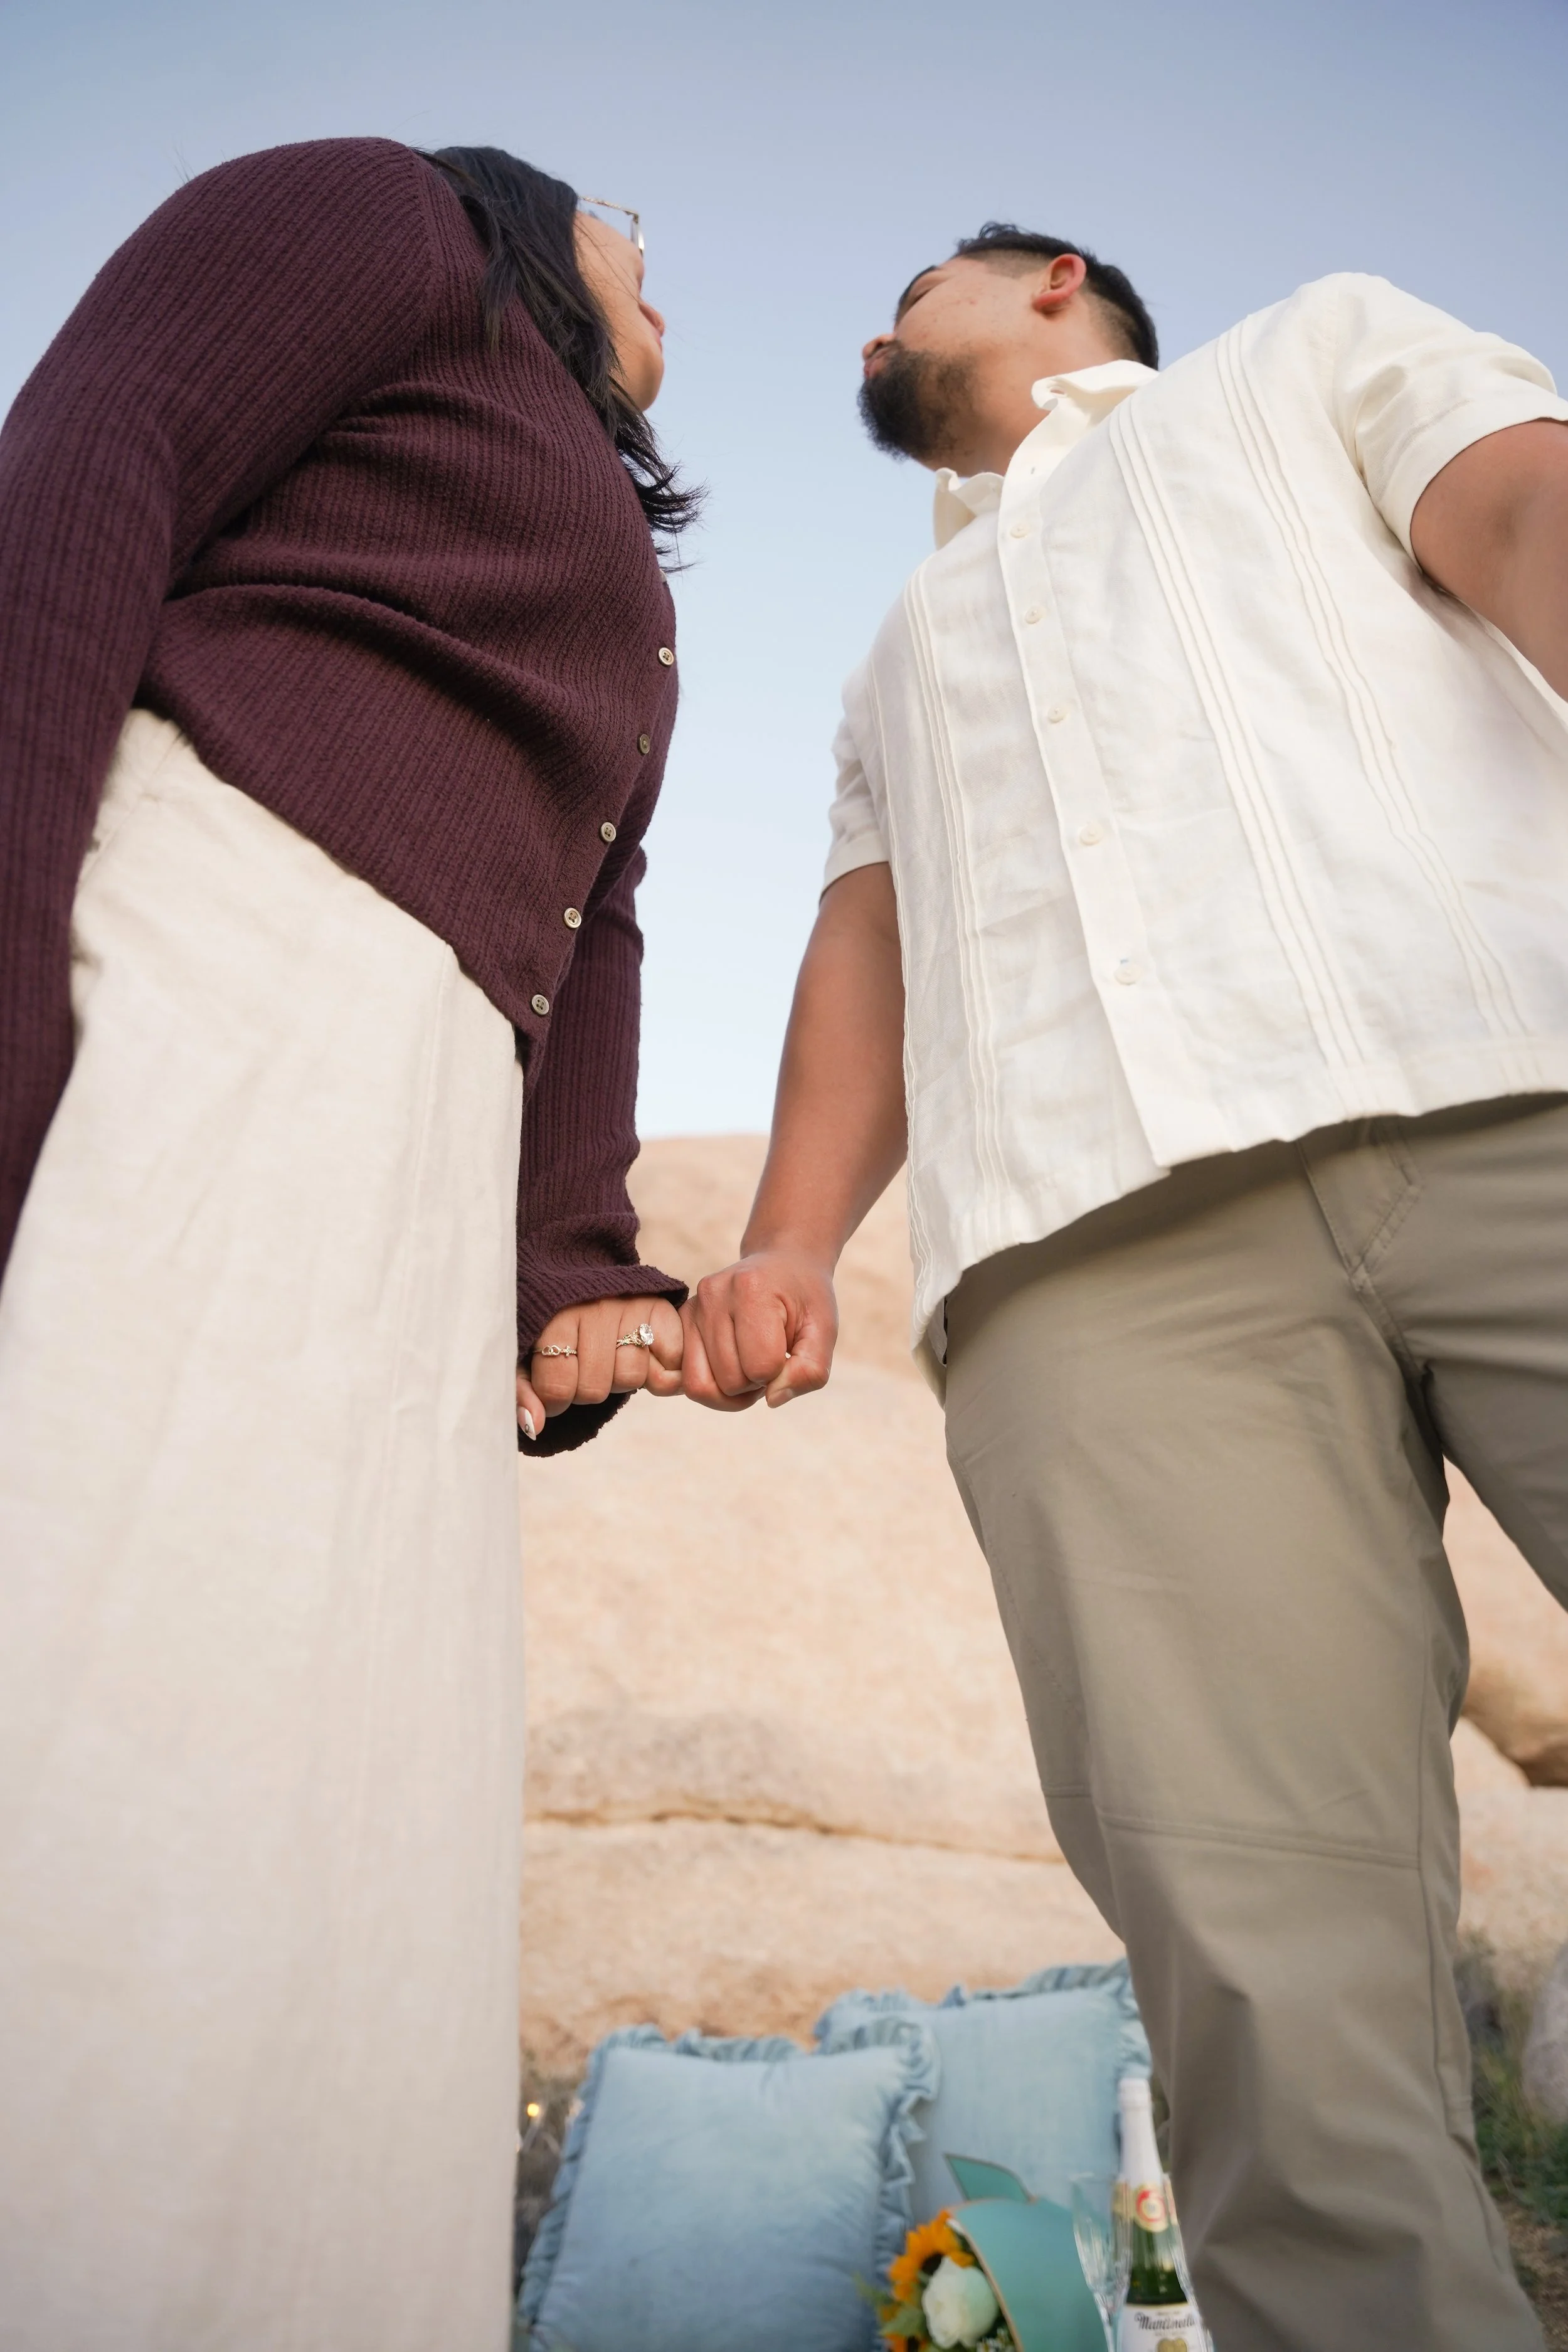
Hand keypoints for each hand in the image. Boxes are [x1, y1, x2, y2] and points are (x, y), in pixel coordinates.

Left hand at [517, 1295, 682, 1439]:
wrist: (587, 1287)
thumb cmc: (553, 1328)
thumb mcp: (525, 1356)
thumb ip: (522, 1391)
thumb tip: (534, 1425)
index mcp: (553, 1317)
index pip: (557, 1387)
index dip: (554, 1401)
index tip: (555, 1388)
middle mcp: (594, 1307)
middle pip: (594, 1388)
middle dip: (587, 1389)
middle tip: (585, 1368)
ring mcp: (630, 1305)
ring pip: (630, 1377)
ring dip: (621, 1378)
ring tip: (612, 1357)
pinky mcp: (661, 1308)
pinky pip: (669, 1362)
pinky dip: (660, 1369)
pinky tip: (643, 1354)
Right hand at [682, 1247, 838, 1412]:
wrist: (782, 1262)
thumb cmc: (805, 1298)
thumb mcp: (825, 1329)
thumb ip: (811, 1370)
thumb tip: (772, 1399)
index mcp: (752, 1289)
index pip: (762, 1367)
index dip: (781, 1372)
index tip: (788, 1351)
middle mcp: (714, 1295)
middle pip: (730, 1381)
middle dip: (756, 1384)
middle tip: (772, 1359)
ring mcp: (693, 1307)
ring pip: (702, 1386)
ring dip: (733, 1390)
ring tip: (752, 1365)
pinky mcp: (682, 1320)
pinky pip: (687, 1379)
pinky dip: (713, 1387)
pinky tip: (733, 1368)